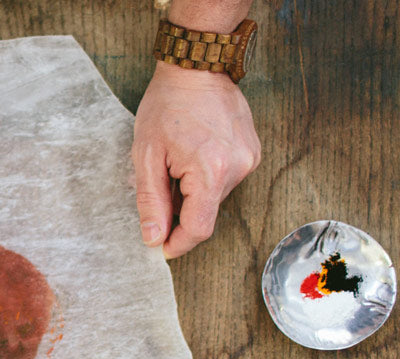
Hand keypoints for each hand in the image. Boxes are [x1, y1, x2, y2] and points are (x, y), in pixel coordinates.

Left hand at [131, 62, 260, 257]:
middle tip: (159, 186)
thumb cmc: (166, 107)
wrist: (196, 68)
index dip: (178, 243)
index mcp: (211, 171)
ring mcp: (250, 159)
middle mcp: (238, 167)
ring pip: (215, 197)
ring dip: (193, 193)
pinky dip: (206, 178)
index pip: (198, 228)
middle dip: (180, 211)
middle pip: (205, 213)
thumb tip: (154, 239)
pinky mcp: (253, 152)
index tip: (160, 248)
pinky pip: (226, 180)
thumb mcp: (146, 156)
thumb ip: (151, 201)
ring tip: (176, 162)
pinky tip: (194, 154)